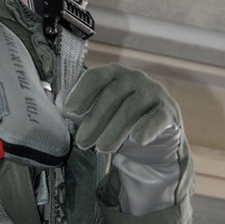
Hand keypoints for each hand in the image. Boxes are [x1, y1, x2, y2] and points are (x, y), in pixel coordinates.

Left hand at [65, 64, 186, 216]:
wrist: (152, 140)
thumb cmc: (118, 121)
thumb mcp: (97, 114)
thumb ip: (77, 109)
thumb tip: (56, 104)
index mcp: (115, 74)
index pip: (97, 76)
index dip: (82, 91)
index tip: (69, 110)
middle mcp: (135, 78)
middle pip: (113, 94)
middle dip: (95, 120)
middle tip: (82, 142)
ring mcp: (154, 93)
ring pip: (131, 108)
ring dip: (114, 130)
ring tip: (101, 149)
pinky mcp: (168, 112)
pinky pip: (158, 117)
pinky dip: (147, 127)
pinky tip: (137, 139)